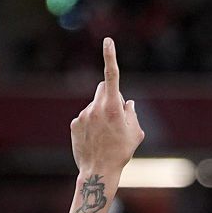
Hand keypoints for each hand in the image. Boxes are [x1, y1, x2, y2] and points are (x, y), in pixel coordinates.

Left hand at [71, 38, 143, 177]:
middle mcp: (96, 107)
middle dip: (110, 96)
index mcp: (113, 107)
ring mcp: (83, 115)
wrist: (98, 171)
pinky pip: (85, 116)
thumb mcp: (136, 134)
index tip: (107, 41)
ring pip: (94, 105)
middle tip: (117, 117)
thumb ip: (133, 114)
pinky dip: (91, 123)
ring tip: (105, 135)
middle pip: (103, 88)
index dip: (110, 56)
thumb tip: (128, 103)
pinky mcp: (75, 123)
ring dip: (100, 113)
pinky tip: (94, 139)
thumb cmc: (121, 153)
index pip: (112, 76)